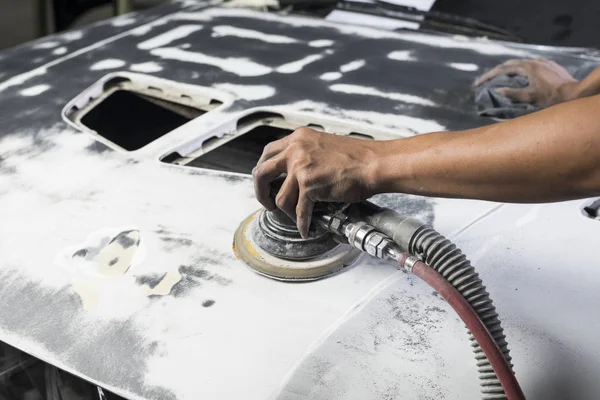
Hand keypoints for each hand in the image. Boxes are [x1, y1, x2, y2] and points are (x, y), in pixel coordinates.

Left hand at [253, 128, 379, 237]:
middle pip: (261, 173)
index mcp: (298, 138)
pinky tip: (305, 228)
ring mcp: (301, 168)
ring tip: (294, 217)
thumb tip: (293, 173)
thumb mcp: (322, 145)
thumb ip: (305, 154)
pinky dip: (302, 223)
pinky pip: (299, 211)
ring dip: (286, 212)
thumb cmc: (356, 157)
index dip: (263, 170)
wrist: (374, 163)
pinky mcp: (310, 186)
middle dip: (260, 191)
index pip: (268, 153)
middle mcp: (295, 150)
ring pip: (280, 198)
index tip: (266, 181)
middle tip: (267, 202)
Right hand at [475, 58, 579, 107]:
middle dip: (496, 72)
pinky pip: (530, 66)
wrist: (574, 92)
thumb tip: (497, 90)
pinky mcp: (549, 66)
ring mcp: (543, 62)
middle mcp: (534, 61)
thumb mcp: (530, 97)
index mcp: (527, 67)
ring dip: (509, 71)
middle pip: (510, 64)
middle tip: (486, 80)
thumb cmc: (551, 97)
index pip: (503, 69)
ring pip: (521, 64)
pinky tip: (521, 78)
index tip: (477, 83)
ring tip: (501, 79)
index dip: (488, 76)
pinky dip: (521, 71)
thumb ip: (512, 93)